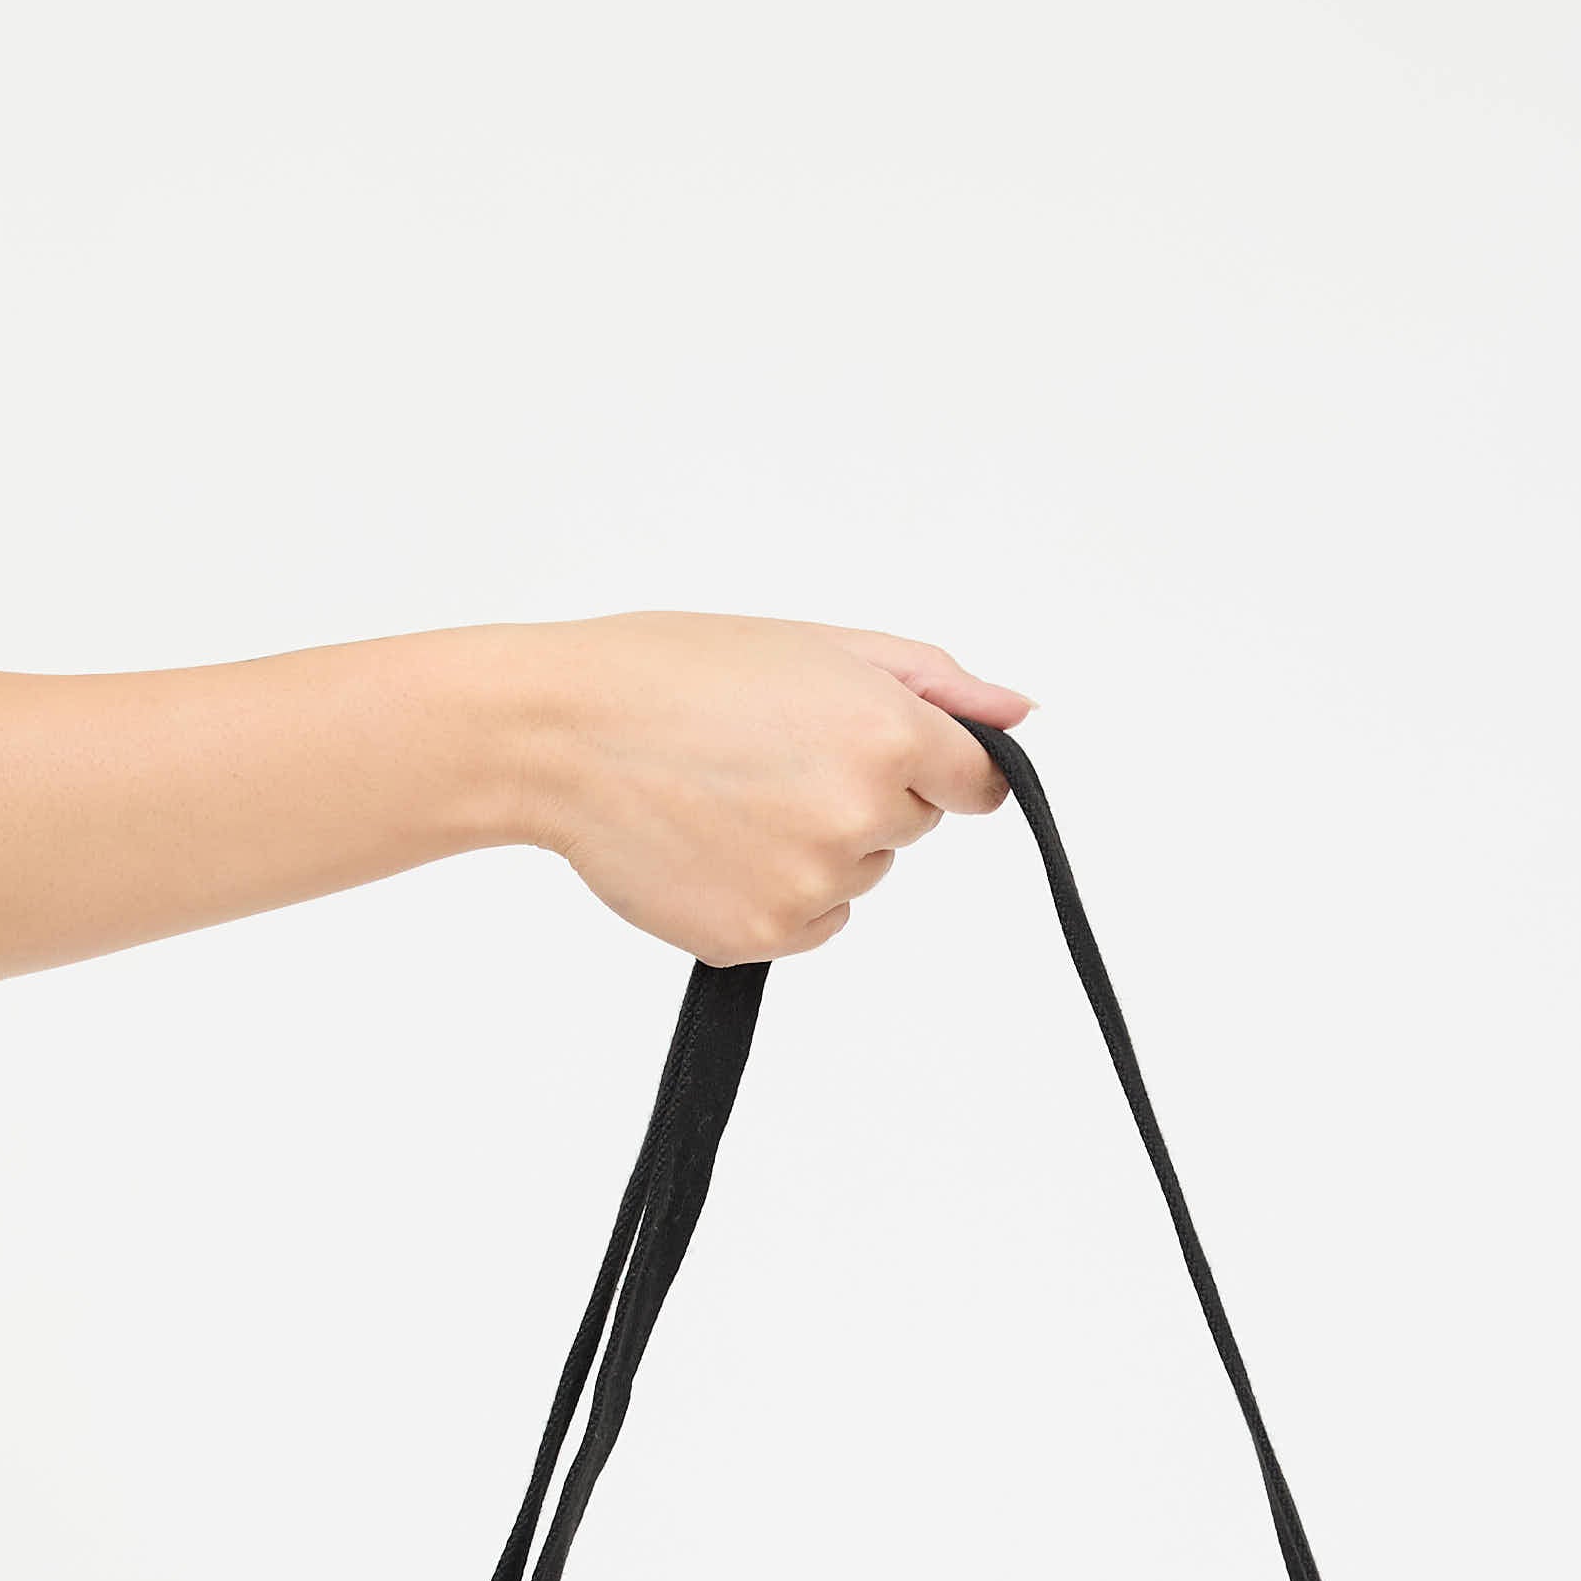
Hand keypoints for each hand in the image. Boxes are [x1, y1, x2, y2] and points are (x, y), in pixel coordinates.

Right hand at [501, 612, 1031, 964]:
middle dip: (861, 794)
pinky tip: (714, 845)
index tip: (879, 751)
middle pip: (910, 828)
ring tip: (730, 796)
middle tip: (768, 754)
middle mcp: (862, 814)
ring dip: (815, 848)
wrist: (560, 734)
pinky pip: (809, 925)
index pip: (977, 783)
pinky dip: (774, 895)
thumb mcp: (815, 645)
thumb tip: (1021, 714)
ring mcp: (814, 883)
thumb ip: (934, 682)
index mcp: (887, 730)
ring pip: (859, 877)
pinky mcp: (764, 935)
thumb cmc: (675, 672)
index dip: (929, 763)